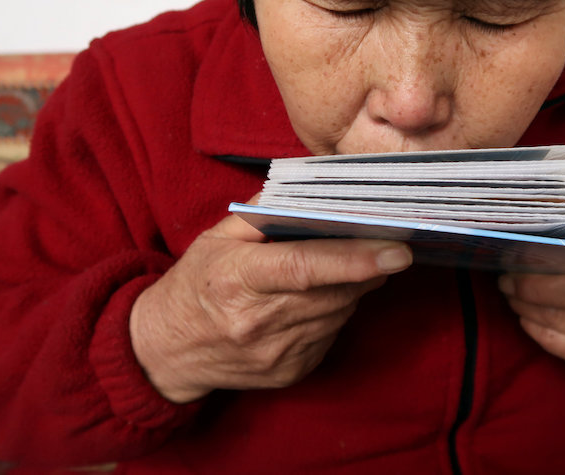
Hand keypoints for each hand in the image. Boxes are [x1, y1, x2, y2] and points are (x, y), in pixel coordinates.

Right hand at [130, 212, 411, 402]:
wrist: (167, 350)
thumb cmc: (196, 284)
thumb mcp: (216, 238)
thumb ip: (264, 212)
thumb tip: (314, 192)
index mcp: (238, 280)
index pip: (304, 268)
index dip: (354, 259)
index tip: (397, 251)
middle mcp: (258, 322)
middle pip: (334, 291)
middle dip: (366, 267)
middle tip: (384, 242)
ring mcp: (277, 353)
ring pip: (341, 312)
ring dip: (352, 287)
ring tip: (343, 267)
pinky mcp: (291, 372)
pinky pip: (333, 334)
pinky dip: (336, 312)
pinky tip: (318, 299)